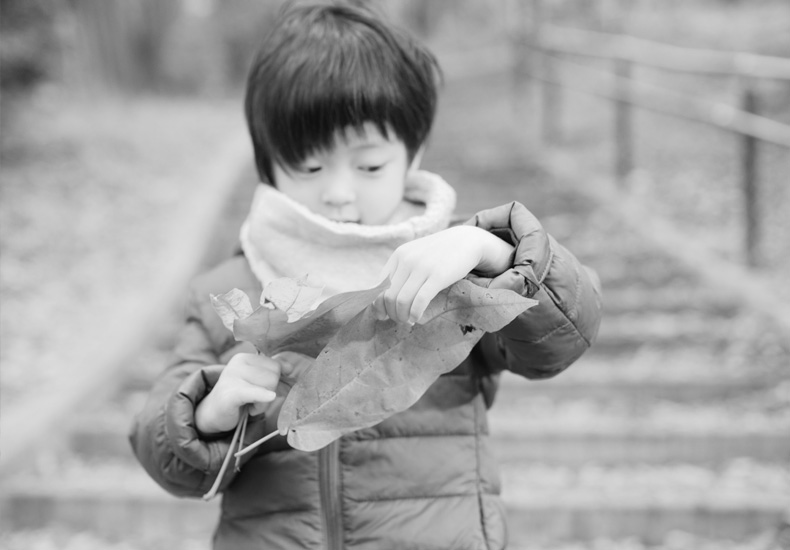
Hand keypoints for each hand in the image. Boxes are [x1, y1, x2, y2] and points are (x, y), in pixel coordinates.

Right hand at [195, 353, 279, 433]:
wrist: (213, 413)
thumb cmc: (239, 397)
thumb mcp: (256, 382)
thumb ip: (274, 374)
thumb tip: (291, 367)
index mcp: (246, 358)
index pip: (276, 365)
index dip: (274, 381)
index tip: (259, 389)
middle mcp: (238, 363)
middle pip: (274, 376)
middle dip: (268, 392)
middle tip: (252, 400)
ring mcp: (232, 377)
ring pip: (268, 387)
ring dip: (262, 403)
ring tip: (248, 404)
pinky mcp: (230, 393)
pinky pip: (252, 392)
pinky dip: (262, 396)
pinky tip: (268, 398)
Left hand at [373, 226, 514, 324]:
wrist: (466, 240)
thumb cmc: (439, 253)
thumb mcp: (415, 256)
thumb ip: (400, 272)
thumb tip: (383, 300)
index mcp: (398, 255)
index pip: (378, 285)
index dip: (377, 305)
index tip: (383, 315)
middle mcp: (407, 260)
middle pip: (388, 296)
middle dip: (391, 314)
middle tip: (400, 320)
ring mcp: (422, 267)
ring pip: (401, 301)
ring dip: (402, 316)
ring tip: (409, 321)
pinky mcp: (438, 276)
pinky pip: (419, 301)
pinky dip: (415, 314)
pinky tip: (417, 318)